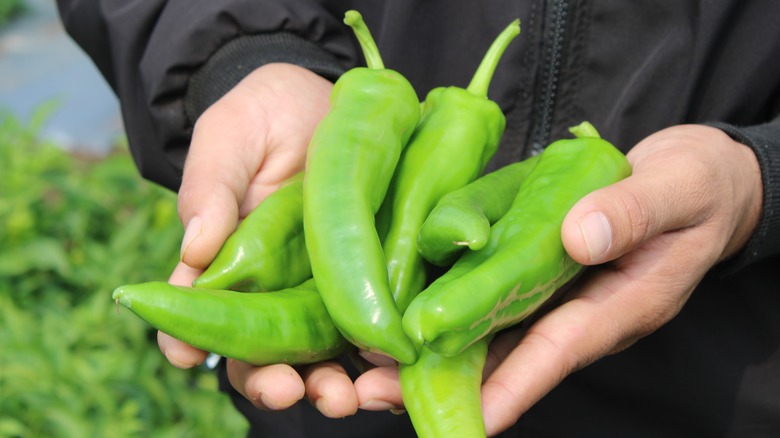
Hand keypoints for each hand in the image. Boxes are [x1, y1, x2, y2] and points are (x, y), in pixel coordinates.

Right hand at [157, 63, 360, 417]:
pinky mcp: (371, 276)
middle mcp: (276, 288)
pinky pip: (374, 323)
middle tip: (284, 390)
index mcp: (228, 263)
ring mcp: (324, 287)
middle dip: (271, 381)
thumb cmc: (262, 116)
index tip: (185, 355)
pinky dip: (379, 354)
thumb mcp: (228, 138)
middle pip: (265, 352)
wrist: (323, 98)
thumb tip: (194, 248)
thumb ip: (210, 188)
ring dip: (328, 385)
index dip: (186, 341)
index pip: (201, 315)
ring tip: (341, 398)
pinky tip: (389, 366)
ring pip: (320, 353)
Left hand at [354, 124, 762, 434]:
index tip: (468, 417)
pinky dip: (446, 312)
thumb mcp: (679, 189)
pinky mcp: (537, 272)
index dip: (513, 385)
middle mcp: (580, 310)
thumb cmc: (696, 188)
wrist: (691, 180)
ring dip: (431, 354)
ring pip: (490, 335)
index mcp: (621, 301)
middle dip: (445, 382)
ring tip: (367, 371)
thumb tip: (580, 237)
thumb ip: (635, 212)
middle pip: (508, 356)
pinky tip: (398, 316)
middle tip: (375, 392)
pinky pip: (489, 300)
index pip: (560, 349)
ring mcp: (556, 295)